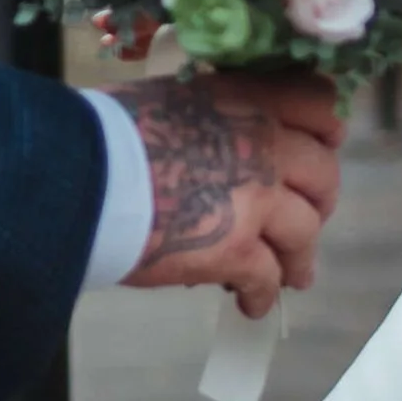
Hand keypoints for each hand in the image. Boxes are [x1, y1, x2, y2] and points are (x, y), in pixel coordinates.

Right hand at [117, 74, 344, 315]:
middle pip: (323, 175)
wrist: (77, 175)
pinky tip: (250, 304)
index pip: (319, 103)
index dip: (324, 130)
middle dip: (320, 200)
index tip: (319, 146)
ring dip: (300, 258)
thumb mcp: (172, 96)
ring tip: (294, 276)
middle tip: (308, 216)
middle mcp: (265, 144)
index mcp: (248, 98)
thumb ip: (212, 114)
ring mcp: (257, 200)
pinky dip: (262, 295)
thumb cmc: (106, 131)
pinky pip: (268, 279)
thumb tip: (213, 134)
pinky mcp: (236, 251)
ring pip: (306, 233)